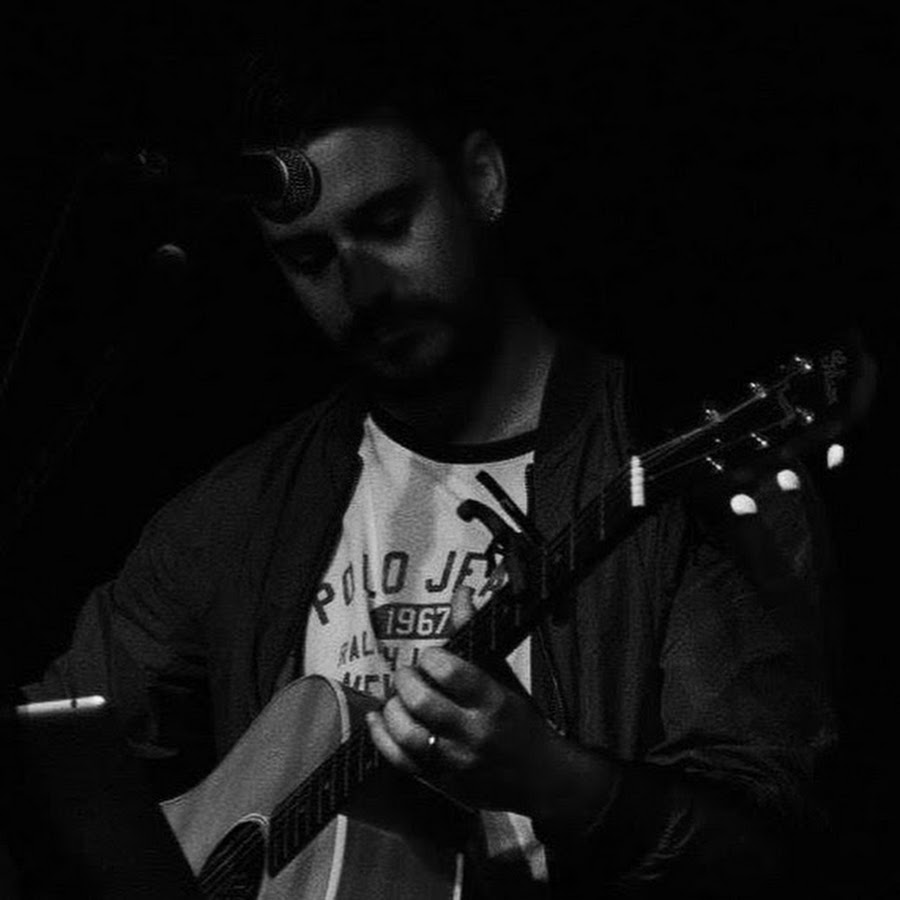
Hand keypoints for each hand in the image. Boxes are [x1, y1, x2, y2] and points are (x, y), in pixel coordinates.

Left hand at [366, 644, 564, 815]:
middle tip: (408, 675)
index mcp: (493, 701)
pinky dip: (382, 738)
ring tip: (397, 697)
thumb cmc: (521, 721)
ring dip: (392, 709)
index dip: (431, 658)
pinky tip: (378, 720)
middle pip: (422, 703)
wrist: (542, 777)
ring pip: (407, 734)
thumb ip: (474, 636)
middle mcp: (473, 731)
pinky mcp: (441, 781)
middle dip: (406, 680)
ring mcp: (455, 760)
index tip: (431, 656)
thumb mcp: (504, 676)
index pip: (451, 672)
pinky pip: (401, 761)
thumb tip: (460, 594)